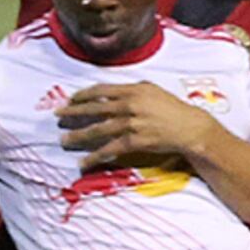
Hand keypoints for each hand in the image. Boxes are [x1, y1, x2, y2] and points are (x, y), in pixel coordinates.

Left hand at [58, 82, 222, 170]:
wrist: (190, 128)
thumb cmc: (174, 109)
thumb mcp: (154, 91)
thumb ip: (133, 89)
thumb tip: (114, 91)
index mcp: (133, 90)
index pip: (100, 90)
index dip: (82, 95)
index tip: (70, 99)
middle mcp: (129, 105)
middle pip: (94, 108)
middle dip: (73, 112)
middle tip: (58, 116)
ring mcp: (131, 123)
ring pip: (98, 129)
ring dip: (78, 135)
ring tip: (64, 140)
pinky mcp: (135, 141)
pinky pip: (110, 149)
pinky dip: (95, 156)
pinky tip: (84, 161)